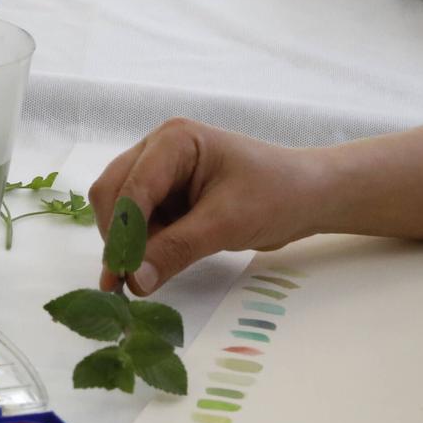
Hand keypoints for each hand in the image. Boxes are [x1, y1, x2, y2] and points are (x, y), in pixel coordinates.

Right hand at [90, 120, 329, 294]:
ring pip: (122, 211)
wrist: (308, 197)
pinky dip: (145, 246)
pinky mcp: (169, 197)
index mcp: (173, 141)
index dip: (123, 232)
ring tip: (155, 270)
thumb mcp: (226, 223)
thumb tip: (134, 281)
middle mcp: (159, 151)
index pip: (130, 187)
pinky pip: (141, 223)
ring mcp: (161, 173)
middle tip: (131, 281)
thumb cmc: (275, 195)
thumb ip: (177, 249)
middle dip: (121, 237)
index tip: (122, 276)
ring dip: (132, 244)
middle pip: (114, 194)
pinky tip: (160, 264)